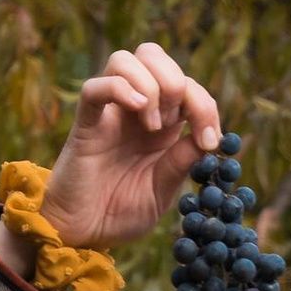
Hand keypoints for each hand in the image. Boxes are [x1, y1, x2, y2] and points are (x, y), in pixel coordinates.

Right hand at [39, 40, 222, 250]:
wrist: (81, 235)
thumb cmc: (119, 214)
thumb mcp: (162, 192)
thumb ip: (182, 162)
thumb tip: (208, 137)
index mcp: (160, 124)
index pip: (187, 86)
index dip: (205, 104)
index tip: (210, 140)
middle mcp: (134, 110)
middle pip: (154, 55)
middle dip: (177, 81)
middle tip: (173, 124)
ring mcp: (109, 113)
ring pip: (126, 59)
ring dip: (150, 85)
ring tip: (152, 126)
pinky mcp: (86, 123)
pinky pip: (95, 86)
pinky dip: (120, 87)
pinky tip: (137, 109)